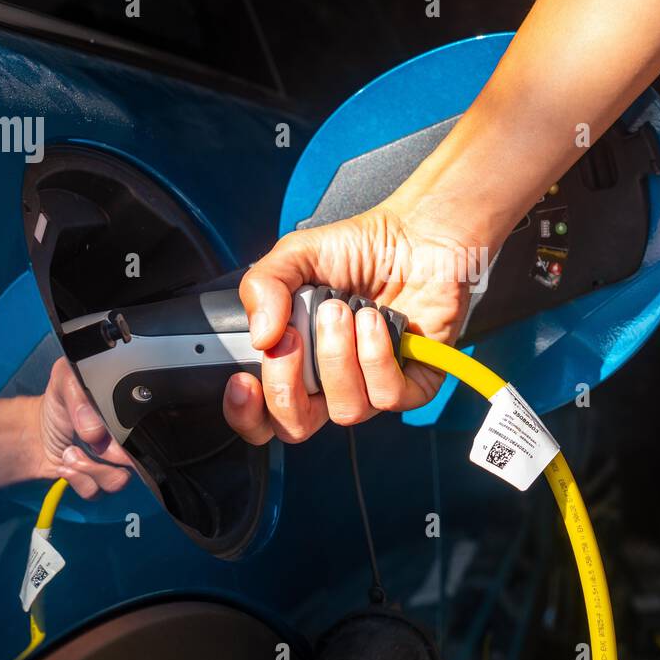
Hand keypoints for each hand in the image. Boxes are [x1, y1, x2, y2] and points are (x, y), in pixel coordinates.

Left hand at [32, 357, 136, 498]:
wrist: (35, 429)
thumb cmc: (58, 402)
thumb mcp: (64, 380)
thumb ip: (78, 396)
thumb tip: (95, 432)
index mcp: (129, 414)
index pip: (147, 430)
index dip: (128, 437)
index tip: (101, 435)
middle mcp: (128, 441)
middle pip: (139, 462)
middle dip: (106, 457)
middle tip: (84, 443)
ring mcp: (114, 464)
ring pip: (118, 481)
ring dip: (89, 470)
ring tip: (69, 454)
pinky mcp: (97, 482)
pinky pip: (96, 492)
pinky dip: (77, 481)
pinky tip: (65, 466)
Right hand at [224, 200, 487, 443]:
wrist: (417, 235)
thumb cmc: (358, 249)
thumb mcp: (295, 256)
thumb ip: (263, 286)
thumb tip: (260, 338)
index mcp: (297, 363)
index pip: (263, 415)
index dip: (247, 413)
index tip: (243, 382)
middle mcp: (332, 383)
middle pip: (295, 425)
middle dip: (287, 385)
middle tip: (293, 336)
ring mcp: (372, 387)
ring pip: (346, 411)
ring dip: (338, 358)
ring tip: (347, 311)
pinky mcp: (414, 385)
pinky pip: (388, 397)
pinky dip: (376, 356)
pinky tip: (377, 320)